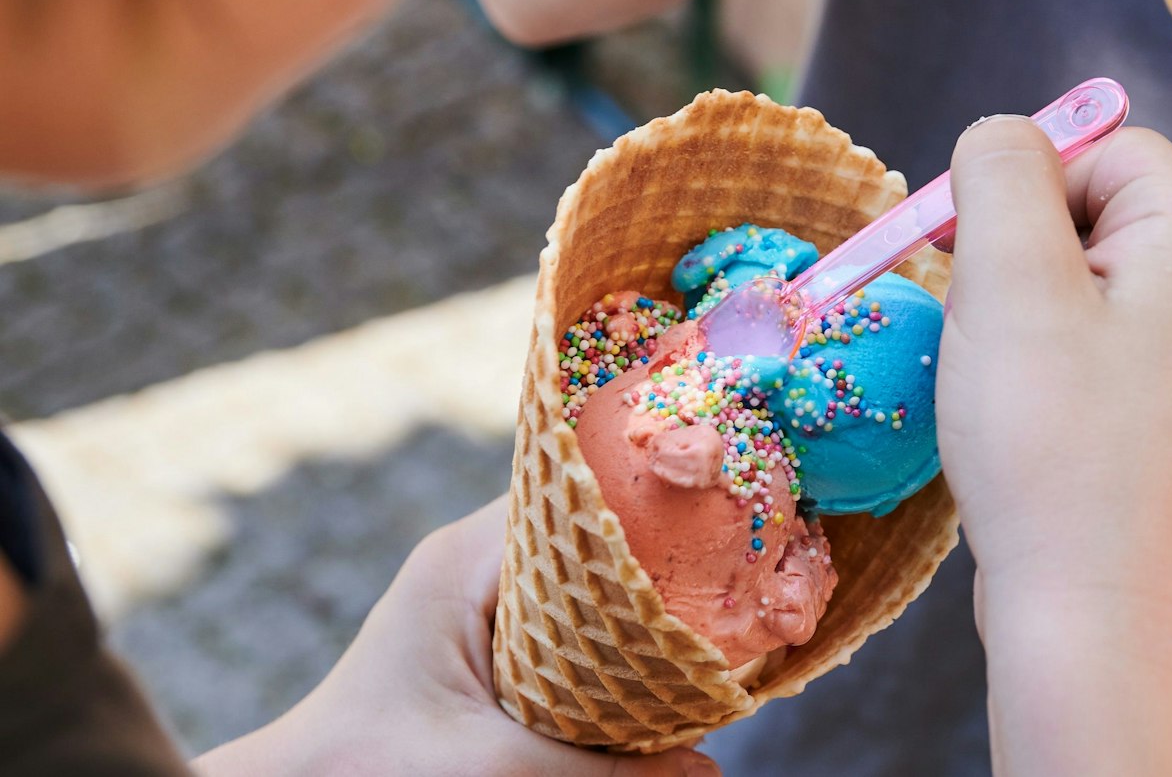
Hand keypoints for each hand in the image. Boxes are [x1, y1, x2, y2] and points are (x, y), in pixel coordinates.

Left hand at [194, 499, 716, 776]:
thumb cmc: (369, 770)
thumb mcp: (497, 769)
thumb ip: (608, 771)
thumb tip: (713, 770)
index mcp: (466, 557)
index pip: (578, 489)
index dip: (653, 503)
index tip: (723, 520)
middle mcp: (473, 562)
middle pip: (592, 535)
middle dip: (661, 559)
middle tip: (735, 577)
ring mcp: (477, 601)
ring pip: (583, 581)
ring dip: (638, 605)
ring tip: (714, 620)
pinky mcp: (482, 645)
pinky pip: (568, 621)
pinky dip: (612, 640)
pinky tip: (659, 669)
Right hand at [937, 119, 1171, 775]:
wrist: (1105, 632)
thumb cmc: (1052, 452)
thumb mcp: (1005, 278)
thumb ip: (1002, 169)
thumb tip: (1009, 136)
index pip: (1109, 151)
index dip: (1022, 194)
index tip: (967, 261)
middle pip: (1122, 224)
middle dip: (1039, 261)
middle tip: (993, 334)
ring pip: (1131, 301)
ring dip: (1059, 326)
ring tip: (1023, 397)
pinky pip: (1151, 373)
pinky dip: (1095, 389)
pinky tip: (1065, 445)